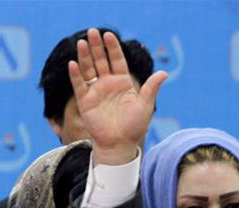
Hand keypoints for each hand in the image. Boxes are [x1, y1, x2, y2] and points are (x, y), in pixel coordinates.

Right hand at [68, 28, 166, 164]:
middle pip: (101, 61)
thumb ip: (152, 88)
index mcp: (124, 83)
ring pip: (89, 69)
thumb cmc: (135, 127)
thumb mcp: (145, 105)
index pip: (117, 61)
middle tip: (93, 31)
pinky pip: (79, 85)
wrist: (120, 145)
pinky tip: (73, 64)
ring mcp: (96, 92)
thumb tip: (164, 73)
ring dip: (84, 56)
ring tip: (81, 42)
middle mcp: (109, 84)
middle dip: (97, 47)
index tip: (109, 35)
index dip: (113, 48)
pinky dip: (76, 75)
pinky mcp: (85, 101)